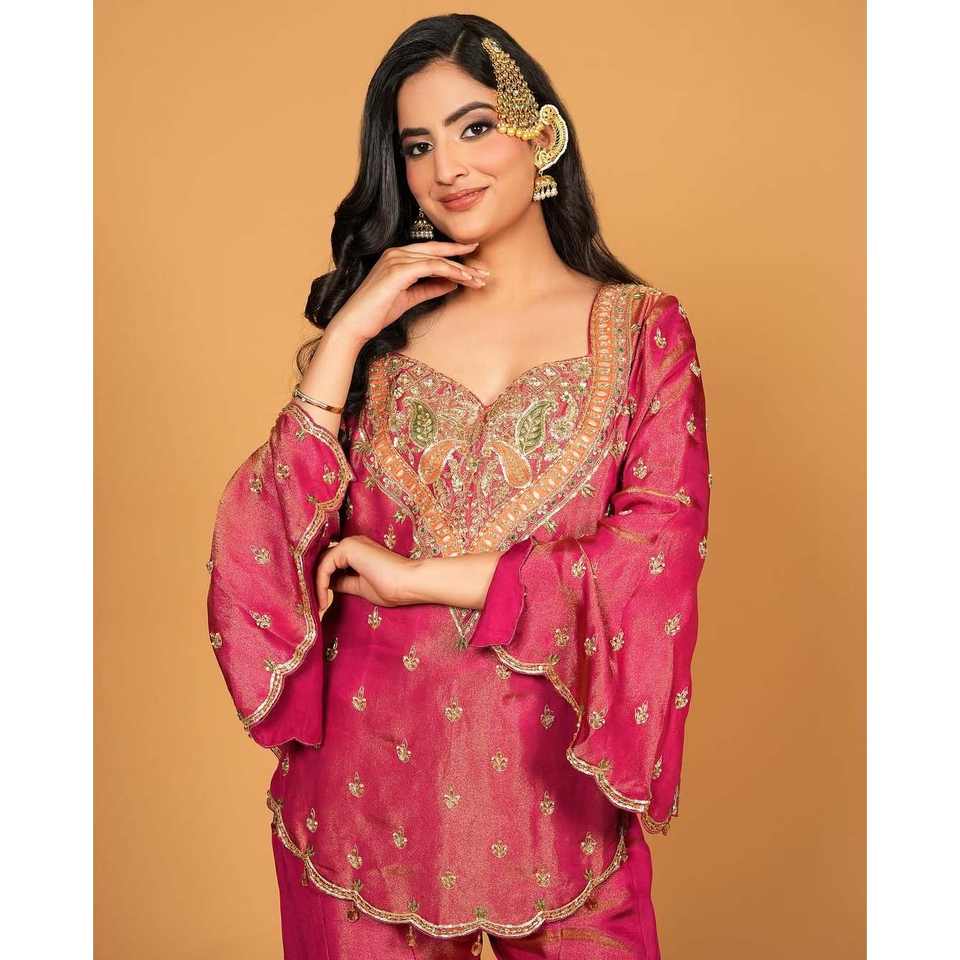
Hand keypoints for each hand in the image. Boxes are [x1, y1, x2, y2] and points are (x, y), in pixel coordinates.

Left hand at [315, 535, 420, 610]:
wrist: (408, 583)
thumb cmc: (392, 588)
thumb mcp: (360, 586)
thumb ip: (343, 582)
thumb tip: (327, 585)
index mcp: (357, 551)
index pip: (331, 564)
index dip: (322, 582)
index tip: (321, 603)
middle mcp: (352, 543)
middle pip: (323, 561)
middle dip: (316, 582)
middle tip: (314, 604)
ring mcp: (350, 543)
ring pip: (322, 563)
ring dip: (316, 584)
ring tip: (318, 605)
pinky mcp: (348, 547)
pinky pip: (325, 566)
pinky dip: (320, 583)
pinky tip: (323, 600)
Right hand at [327, 240, 488, 346]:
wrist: (355, 324)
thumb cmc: (378, 312)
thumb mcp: (411, 297)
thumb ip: (430, 287)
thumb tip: (452, 283)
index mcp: (398, 256)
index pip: (432, 252)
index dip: (455, 255)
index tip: (476, 263)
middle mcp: (396, 252)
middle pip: (438, 252)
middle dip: (464, 260)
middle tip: (485, 271)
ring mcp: (396, 259)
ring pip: (437, 259)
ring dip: (461, 270)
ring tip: (478, 280)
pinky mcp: (397, 270)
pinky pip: (431, 267)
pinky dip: (449, 272)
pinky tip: (463, 280)